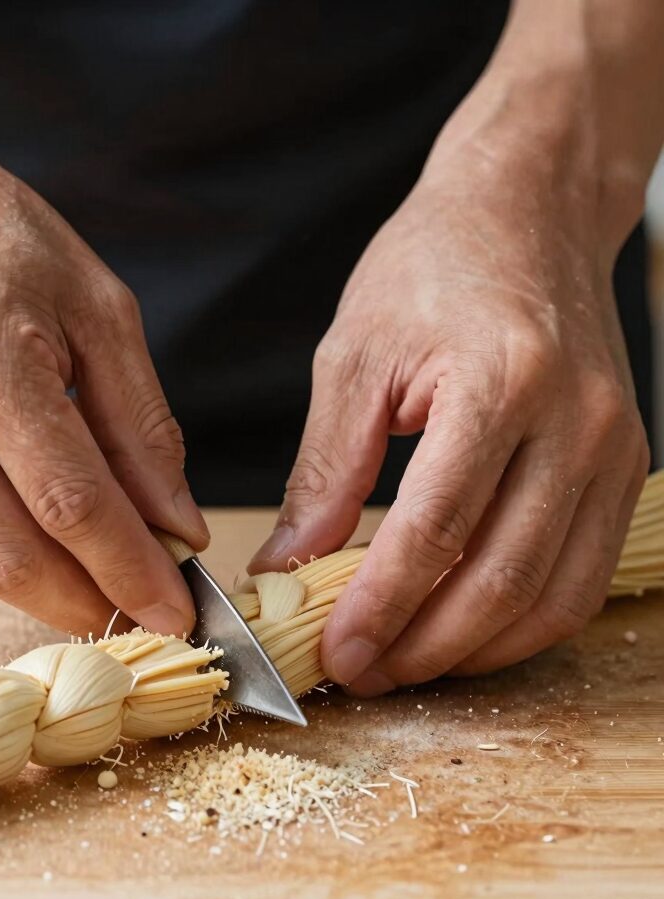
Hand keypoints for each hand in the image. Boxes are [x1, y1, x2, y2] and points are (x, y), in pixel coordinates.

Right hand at [0, 113, 206, 635]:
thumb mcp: (96, 307)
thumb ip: (143, 426)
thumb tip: (178, 526)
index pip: (72, 503)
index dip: (132, 571)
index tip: (175, 613)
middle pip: (10, 557)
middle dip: (86, 604)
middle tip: (134, 610)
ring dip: (38, 591)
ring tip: (86, 573)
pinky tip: (17, 530)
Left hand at [251, 144, 648, 693]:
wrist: (526, 211)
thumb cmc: (431, 268)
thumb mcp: (353, 357)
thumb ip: (325, 470)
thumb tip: (288, 566)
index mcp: (500, 383)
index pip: (436, 532)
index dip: (382, 608)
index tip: (338, 654)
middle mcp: (576, 424)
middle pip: (503, 581)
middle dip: (426, 647)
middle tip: (364, 673)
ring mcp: (613, 449)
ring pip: (554, 597)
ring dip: (476, 652)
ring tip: (406, 665)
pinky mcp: (623, 467)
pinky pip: (583, 577)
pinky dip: (523, 624)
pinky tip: (465, 634)